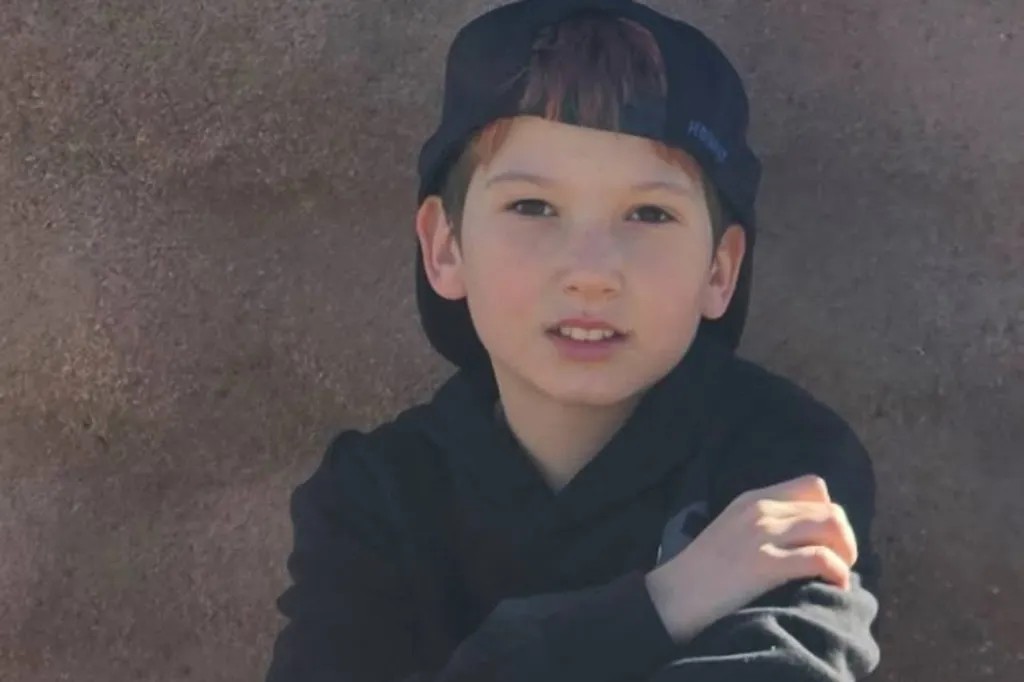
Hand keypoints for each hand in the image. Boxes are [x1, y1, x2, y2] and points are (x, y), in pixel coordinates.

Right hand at [645, 474, 857, 642]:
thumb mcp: (731, 532)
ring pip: (831, 526)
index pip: (813, 486)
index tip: (826, 541)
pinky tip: (833, 587)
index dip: (829, 513)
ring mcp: (761, 535)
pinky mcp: (764, 563)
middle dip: (845, 537)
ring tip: (838, 576)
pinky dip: (837, 573)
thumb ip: (761, 526)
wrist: (671, 598)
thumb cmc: (700, 574)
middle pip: (830, 507)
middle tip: (839, 564)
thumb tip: (804, 539)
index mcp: (751, 499)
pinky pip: (820, 558)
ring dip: (845, 552)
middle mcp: (759, 510)